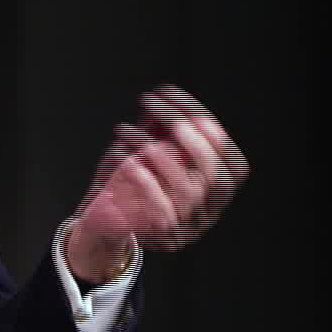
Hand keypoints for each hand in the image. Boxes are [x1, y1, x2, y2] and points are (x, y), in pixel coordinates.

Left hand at [65, 86, 248, 284]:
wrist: (103, 220)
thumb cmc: (128, 181)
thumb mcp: (147, 149)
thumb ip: (160, 128)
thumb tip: (166, 94)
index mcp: (214, 189)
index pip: (229, 158)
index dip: (209, 130)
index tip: (180, 103)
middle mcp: (208, 210)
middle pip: (214, 173)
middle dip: (191, 140)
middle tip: (167, 119)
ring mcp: (188, 227)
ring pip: (188, 190)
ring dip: (163, 156)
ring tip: (133, 135)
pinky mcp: (161, 238)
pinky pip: (161, 211)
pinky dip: (146, 183)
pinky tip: (128, 162)